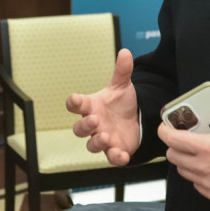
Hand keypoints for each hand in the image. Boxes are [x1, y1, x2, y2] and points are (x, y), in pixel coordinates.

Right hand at [67, 49, 140, 165]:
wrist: (136, 120)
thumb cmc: (121, 103)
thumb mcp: (122, 86)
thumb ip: (122, 71)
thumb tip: (126, 52)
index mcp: (91, 107)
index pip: (76, 105)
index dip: (73, 102)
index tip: (74, 99)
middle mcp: (94, 124)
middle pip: (79, 129)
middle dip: (84, 125)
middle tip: (94, 119)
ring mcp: (103, 138)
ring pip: (92, 145)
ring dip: (97, 142)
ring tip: (106, 136)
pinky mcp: (115, 150)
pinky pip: (111, 158)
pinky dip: (115, 158)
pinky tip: (122, 156)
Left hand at [156, 71, 209, 204]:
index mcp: (209, 148)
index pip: (172, 140)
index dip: (165, 131)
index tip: (167, 126)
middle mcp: (204, 167)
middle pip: (173, 156)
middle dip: (174, 145)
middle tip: (184, 137)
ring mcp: (208, 183)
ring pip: (182, 171)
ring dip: (184, 161)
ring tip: (196, 151)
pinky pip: (196, 184)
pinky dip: (197, 175)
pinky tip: (208, 166)